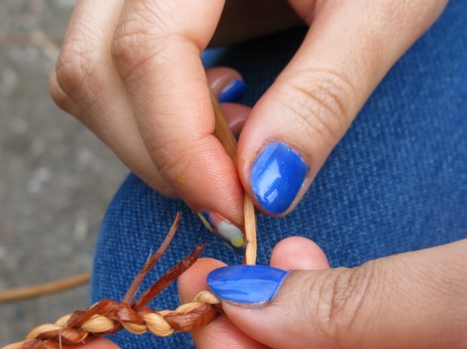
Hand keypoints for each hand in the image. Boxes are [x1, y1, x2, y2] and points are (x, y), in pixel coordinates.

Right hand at [50, 0, 446, 235]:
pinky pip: (104, 73)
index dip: (182, 145)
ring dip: (147, 140)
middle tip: (238, 192)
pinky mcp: (142, 8)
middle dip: (159, 155)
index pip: (146, 48)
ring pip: (86, 76)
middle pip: (94, 69)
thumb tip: (263, 190)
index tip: (236, 210)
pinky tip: (219, 112)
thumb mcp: (380, 12)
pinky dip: (147, 119)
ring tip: (237, 140)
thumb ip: (322, 95)